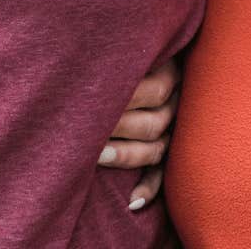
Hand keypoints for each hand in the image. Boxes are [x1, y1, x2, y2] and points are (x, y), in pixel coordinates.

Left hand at [98, 56, 179, 211]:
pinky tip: (132, 202)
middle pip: (155, 121)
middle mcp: (175, 102)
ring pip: (157, 148)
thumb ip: (108, 54)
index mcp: (168, 70)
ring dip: (126, 155)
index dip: (124, 96)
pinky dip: (149, 188)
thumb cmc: (113, 50)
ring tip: (96, 156)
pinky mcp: (167, 152)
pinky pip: (163, 174)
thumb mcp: (120, 48)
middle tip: (86, 126)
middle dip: (119, 126)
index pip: (154, 89)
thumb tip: (75, 63)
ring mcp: (174, 129)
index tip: (90, 98)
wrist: (134, 64)